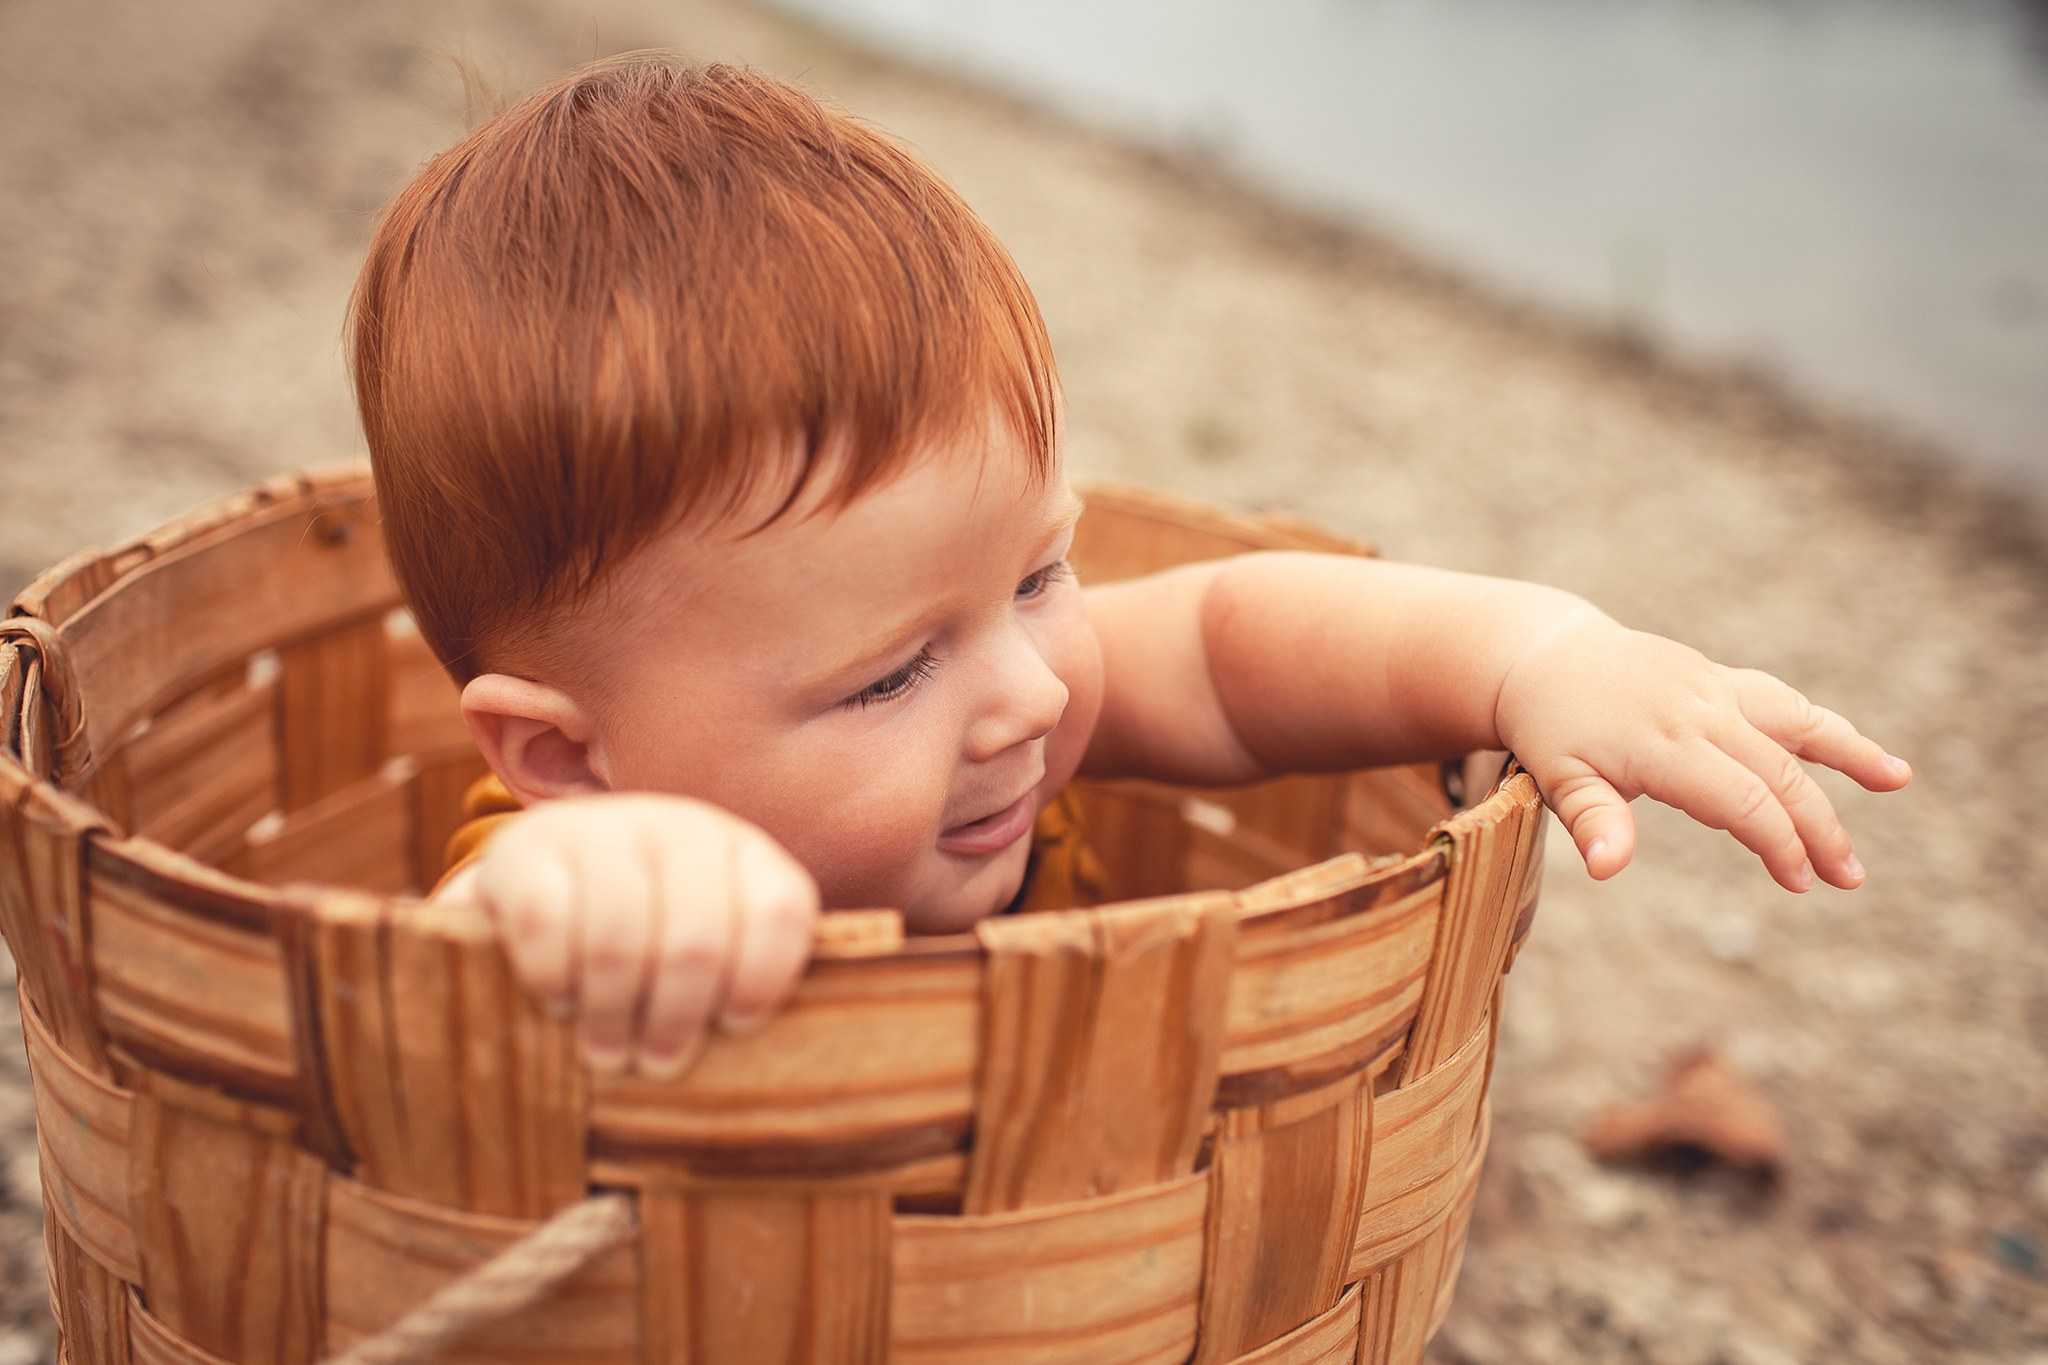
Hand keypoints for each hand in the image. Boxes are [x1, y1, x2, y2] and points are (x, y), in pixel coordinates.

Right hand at [440, 793, 819, 1075]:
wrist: (543, 880)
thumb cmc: (646, 941)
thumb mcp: (709, 949)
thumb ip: (740, 986)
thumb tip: (769, 1075)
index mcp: (744, 854)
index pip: (780, 911)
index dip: (761, 980)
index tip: (734, 1025)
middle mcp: (681, 829)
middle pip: (696, 941)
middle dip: (675, 1018)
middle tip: (656, 1062)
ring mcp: (603, 829)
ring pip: (619, 938)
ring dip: (611, 1012)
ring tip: (605, 1049)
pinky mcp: (528, 845)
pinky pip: (545, 924)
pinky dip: (552, 978)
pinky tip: (558, 998)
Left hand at [1494, 610, 1910, 891]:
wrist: (1545, 659)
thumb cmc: (1550, 730)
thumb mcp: (1555, 778)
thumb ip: (1591, 821)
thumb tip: (1607, 870)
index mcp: (1664, 743)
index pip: (1741, 800)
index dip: (1777, 843)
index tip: (1800, 883)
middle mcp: (1700, 710)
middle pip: (1778, 772)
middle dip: (1819, 828)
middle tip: (1848, 879)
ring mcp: (1714, 690)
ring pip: (1796, 722)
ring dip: (1849, 755)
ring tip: (1897, 780)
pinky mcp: (1720, 680)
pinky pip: (1782, 703)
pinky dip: (1824, 727)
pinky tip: (1863, 751)